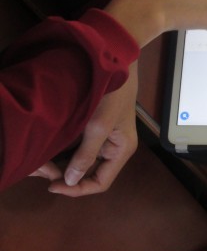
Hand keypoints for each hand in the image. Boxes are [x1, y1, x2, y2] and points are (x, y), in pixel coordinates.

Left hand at [43, 63, 138, 196]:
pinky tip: (49, 149)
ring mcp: (105, 138)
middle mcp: (114, 148)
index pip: (100, 183)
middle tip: (40, 171)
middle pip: (90, 173)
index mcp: (121, 151)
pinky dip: (64, 151)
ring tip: (41, 163)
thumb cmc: (112, 94)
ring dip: (63, 164)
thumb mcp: (99, 126)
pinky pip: (79, 147)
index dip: (77, 189)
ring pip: (82, 161)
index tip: (52, 185)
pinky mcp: (96, 127)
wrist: (115, 61)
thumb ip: (86, 155)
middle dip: (66, 176)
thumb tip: (71, 182)